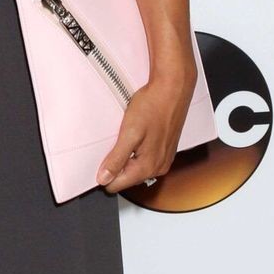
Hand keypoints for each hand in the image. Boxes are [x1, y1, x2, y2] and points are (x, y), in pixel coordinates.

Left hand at [96, 65, 197, 193]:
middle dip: (116, 163)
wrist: (172, 88)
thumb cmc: (153, 106)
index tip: (101, 157)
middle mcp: (158, 167)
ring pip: (135, 168)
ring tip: (127, 134)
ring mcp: (164, 159)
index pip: (117, 185)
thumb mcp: (129, 133)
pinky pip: (144, 158)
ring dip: (127, 155)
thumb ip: (116, 159)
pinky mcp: (165, 150)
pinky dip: (136, 149)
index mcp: (148, 167)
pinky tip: (137, 133)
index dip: (104, 173)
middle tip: (116, 140)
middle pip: (126, 177)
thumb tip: (104, 178)